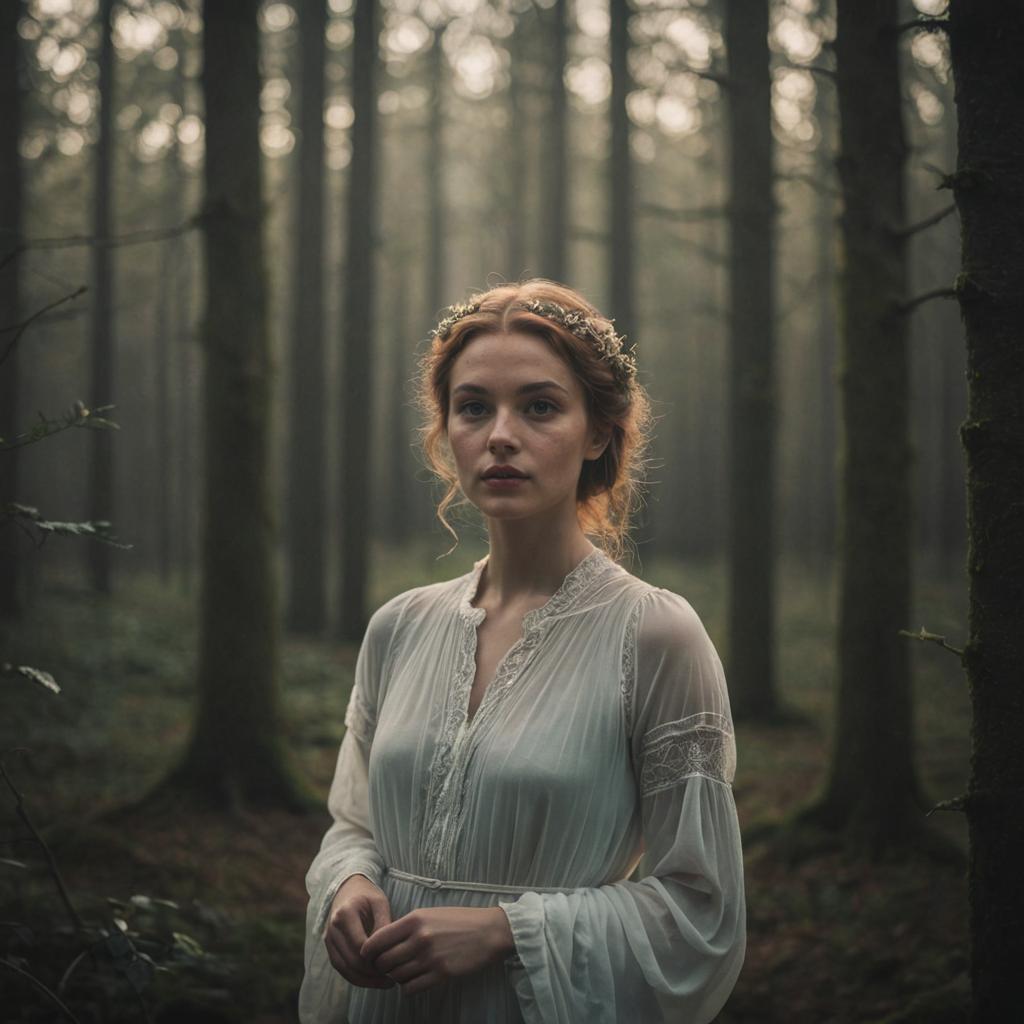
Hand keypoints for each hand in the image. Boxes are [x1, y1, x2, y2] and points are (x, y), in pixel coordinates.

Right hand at [324, 874, 396, 988]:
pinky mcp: (330, 948)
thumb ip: (384, 923)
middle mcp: (332, 929)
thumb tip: (388, 950)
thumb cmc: (367, 896)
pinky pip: (342, 968)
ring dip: (365, 980)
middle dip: (372, 973)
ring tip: (385, 983)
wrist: (347, 890)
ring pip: (345, 969)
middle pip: (351, 960)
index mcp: (344, 915)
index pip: (360, 945)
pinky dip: (357, 977)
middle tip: (392, 979)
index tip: (394, 964)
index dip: (376, 958)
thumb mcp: (379, 902)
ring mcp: (329, 940)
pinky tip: (374, 980)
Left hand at [359, 906, 514, 995]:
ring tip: (404, 971)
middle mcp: (419, 938)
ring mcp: (430, 957)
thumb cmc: (458, 921)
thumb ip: (406, 927)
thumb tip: (383, 943)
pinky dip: (408, 987)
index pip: (377, 940)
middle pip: (384, 962)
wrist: (488, 931)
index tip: (370, 957)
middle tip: (387, 967)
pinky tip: (415, 980)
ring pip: (396, 977)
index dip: (369, 952)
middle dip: (381, 967)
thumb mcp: (429, 914)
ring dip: (396, 977)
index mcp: (414, 920)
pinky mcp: (441, 974)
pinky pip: (411, 988)